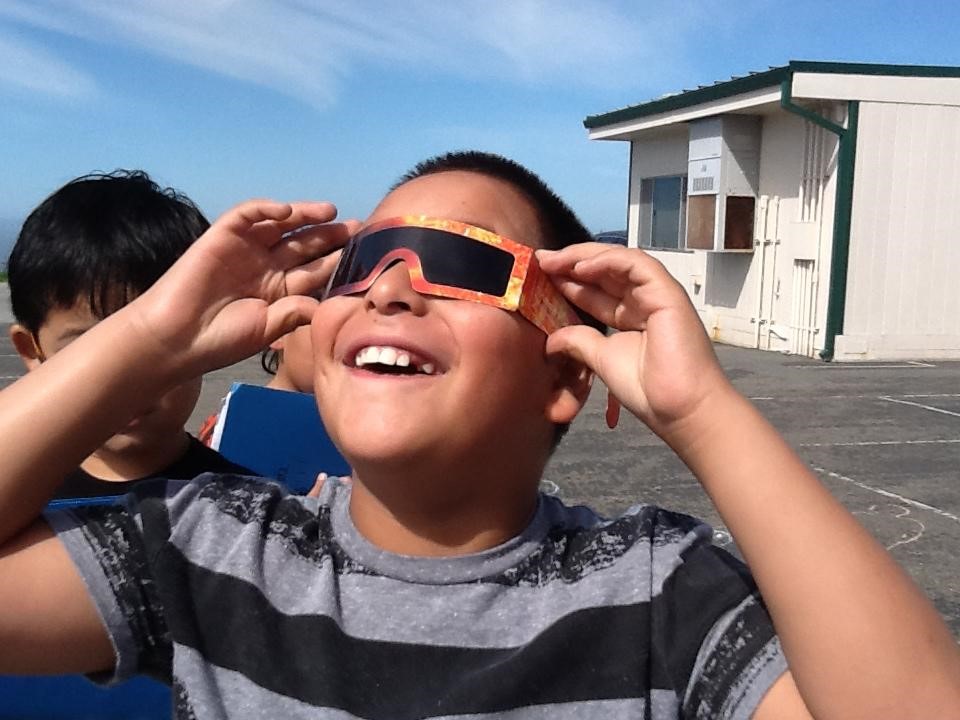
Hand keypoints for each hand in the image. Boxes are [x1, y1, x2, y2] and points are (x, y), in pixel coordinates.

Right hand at [127, 200, 358, 377]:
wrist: (176, 338)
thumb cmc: (221, 339)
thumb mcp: (267, 328)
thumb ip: (295, 313)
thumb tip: (325, 304)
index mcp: (279, 290)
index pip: (315, 270)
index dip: (338, 261)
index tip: (365, 256)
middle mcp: (265, 266)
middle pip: (304, 244)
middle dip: (330, 235)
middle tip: (357, 227)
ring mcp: (245, 249)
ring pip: (280, 225)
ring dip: (304, 215)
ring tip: (330, 212)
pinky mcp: (222, 236)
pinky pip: (247, 215)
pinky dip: (265, 209)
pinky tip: (286, 212)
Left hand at [537, 243, 731, 441]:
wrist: (680, 408)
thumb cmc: (649, 390)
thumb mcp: (602, 360)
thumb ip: (578, 343)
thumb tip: (550, 340)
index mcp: (632, 316)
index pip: (597, 291)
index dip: (569, 282)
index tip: (540, 276)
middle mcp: (645, 300)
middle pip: (606, 271)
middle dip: (571, 262)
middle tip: (540, 259)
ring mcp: (658, 294)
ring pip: (620, 261)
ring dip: (584, 257)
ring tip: (553, 260)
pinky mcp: (668, 293)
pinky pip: (636, 264)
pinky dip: (608, 261)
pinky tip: (580, 267)